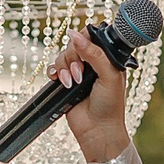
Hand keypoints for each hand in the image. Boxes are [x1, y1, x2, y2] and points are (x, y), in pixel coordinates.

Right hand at [53, 27, 131, 163]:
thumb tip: (76, 34)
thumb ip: (94, 53)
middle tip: (80, 75)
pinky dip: (54, 72)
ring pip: (62, 56)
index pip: (92, 36)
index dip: (85, 39)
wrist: (97, 130)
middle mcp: (92, 63)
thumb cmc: (110, 105)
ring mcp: (77, 72)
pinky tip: (60, 81)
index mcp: (107, 58)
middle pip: (74, 45)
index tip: (84, 50)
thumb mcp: (108, 75)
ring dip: (65, 68)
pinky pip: (53, 68)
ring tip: (72, 83)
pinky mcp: (65, 82)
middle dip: (74, 58)